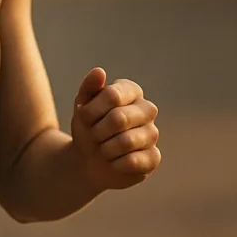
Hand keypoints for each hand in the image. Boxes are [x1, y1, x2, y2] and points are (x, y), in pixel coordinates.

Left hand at [70, 67, 160, 191]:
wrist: (88, 159)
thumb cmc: (88, 127)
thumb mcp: (82, 106)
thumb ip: (89, 87)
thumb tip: (100, 72)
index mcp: (131, 90)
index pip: (112, 95)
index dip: (92, 111)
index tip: (83, 117)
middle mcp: (147, 109)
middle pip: (119, 119)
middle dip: (97, 131)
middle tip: (93, 136)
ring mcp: (152, 133)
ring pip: (126, 142)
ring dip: (104, 149)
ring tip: (102, 149)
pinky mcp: (154, 157)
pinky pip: (132, 161)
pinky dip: (115, 164)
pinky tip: (113, 161)